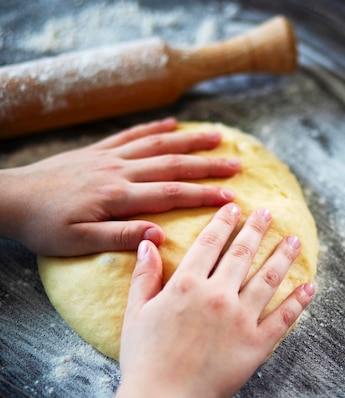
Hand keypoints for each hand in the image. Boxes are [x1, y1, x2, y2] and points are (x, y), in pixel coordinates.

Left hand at [0, 118, 240, 255]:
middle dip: (208, 165)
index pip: (171, 194)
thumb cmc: (43, 226)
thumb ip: (119, 237)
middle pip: (172, 164)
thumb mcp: (77, 242)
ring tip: (218, 137)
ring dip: (190, 140)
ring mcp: (110, 157)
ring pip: (158, 144)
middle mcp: (120, 171)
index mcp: (118, 196)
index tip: (231, 197)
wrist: (9, 198)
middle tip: (237, 164)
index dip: (204, 195)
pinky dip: (155, 127)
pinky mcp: (99, 150)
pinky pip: (132, 134)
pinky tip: (173, 123)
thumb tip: (158, 236)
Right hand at [106, 203, 314, 397]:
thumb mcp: (135, 314)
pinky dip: (299, 301)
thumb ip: (144, 276)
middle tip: (269, 213)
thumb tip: (148, 242)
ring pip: (268, 278)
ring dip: (283, 256)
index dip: (224, 222)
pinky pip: (284, 317)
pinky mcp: (257, 343)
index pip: (210, 244)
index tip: (234, 207)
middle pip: (243, 253)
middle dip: (257, 229)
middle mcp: (217, 295)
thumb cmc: (145, 360)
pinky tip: (310, 285)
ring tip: (294, 239)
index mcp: (187, 286)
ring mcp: (241, 319)